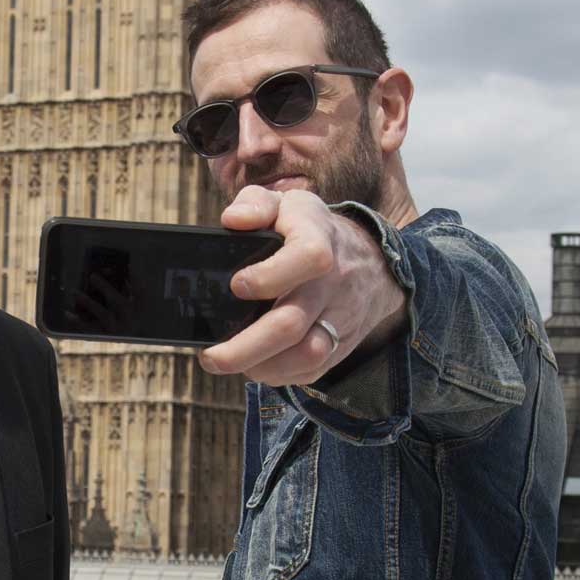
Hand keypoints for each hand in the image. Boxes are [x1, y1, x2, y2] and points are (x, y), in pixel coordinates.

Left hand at [198, 187, 406, 385]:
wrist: (370, 261)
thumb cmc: (310, 232)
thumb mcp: (286, 205)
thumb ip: (255, 204)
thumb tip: (232, 221)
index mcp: (319, 240)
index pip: (308, 258)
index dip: (270, 276)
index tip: (236, 285)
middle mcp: (332, 283)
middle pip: (293, 323)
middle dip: (245, 347)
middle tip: (210, 356)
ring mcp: (340, 318)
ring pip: (306, 355)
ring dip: (262, 366)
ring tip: (227, 361)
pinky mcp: (341, 344)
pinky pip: (312, 370)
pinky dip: (279, 374)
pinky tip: (254, 365)